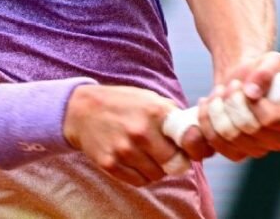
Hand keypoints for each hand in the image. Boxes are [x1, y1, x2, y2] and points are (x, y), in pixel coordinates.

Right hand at [63, 84, 190, 186]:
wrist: (82, 110)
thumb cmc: (122, 103)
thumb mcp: (150, 98)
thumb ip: (173, 114)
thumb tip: (197, 132)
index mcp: (155, 112)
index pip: (188, 140)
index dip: (193, 148)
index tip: (190, 149)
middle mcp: (141, 132)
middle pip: (174, 163)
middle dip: (175, 162)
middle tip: (170, 155)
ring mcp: (124, 150)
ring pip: (157, 175)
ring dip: (158, 169)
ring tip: (150, 156)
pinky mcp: (110, 164)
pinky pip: (138, 181)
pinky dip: (142, 175)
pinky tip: (137, 162)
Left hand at [184, 52, 279, 161]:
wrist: (241, 81)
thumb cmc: (260, 72)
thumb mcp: (270, 61)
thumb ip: (266, 71)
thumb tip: (252, 91)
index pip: (269, 119)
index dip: (250, 101)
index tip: (242, 85)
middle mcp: (278, 141)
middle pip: (246, 128)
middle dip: (231, 101)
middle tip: (230, 85)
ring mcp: (256, 151)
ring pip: (227, 136)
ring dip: (216, 109)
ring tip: (218, 92)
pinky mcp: (235, 154)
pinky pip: (213, 145)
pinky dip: (205, 123)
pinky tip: (207, 106)